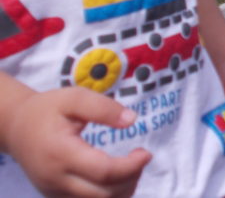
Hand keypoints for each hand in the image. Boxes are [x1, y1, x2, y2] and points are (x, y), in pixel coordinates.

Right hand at [4, 87, 151, 196]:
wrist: (17, 127)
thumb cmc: (48, 109)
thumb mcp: (75, 98)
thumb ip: (103, 108)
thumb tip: (131, 120)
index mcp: (61, 153)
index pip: (103, 172)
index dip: (131, 166)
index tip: (145, 153)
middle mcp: (56, 179)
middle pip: (102, 194)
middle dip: (131, 179)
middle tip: (141, 157)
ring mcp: (54, 191)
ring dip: (122, 190)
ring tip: (132, 166)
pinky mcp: (55, 196)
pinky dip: (108, 194)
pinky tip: (118, 176)